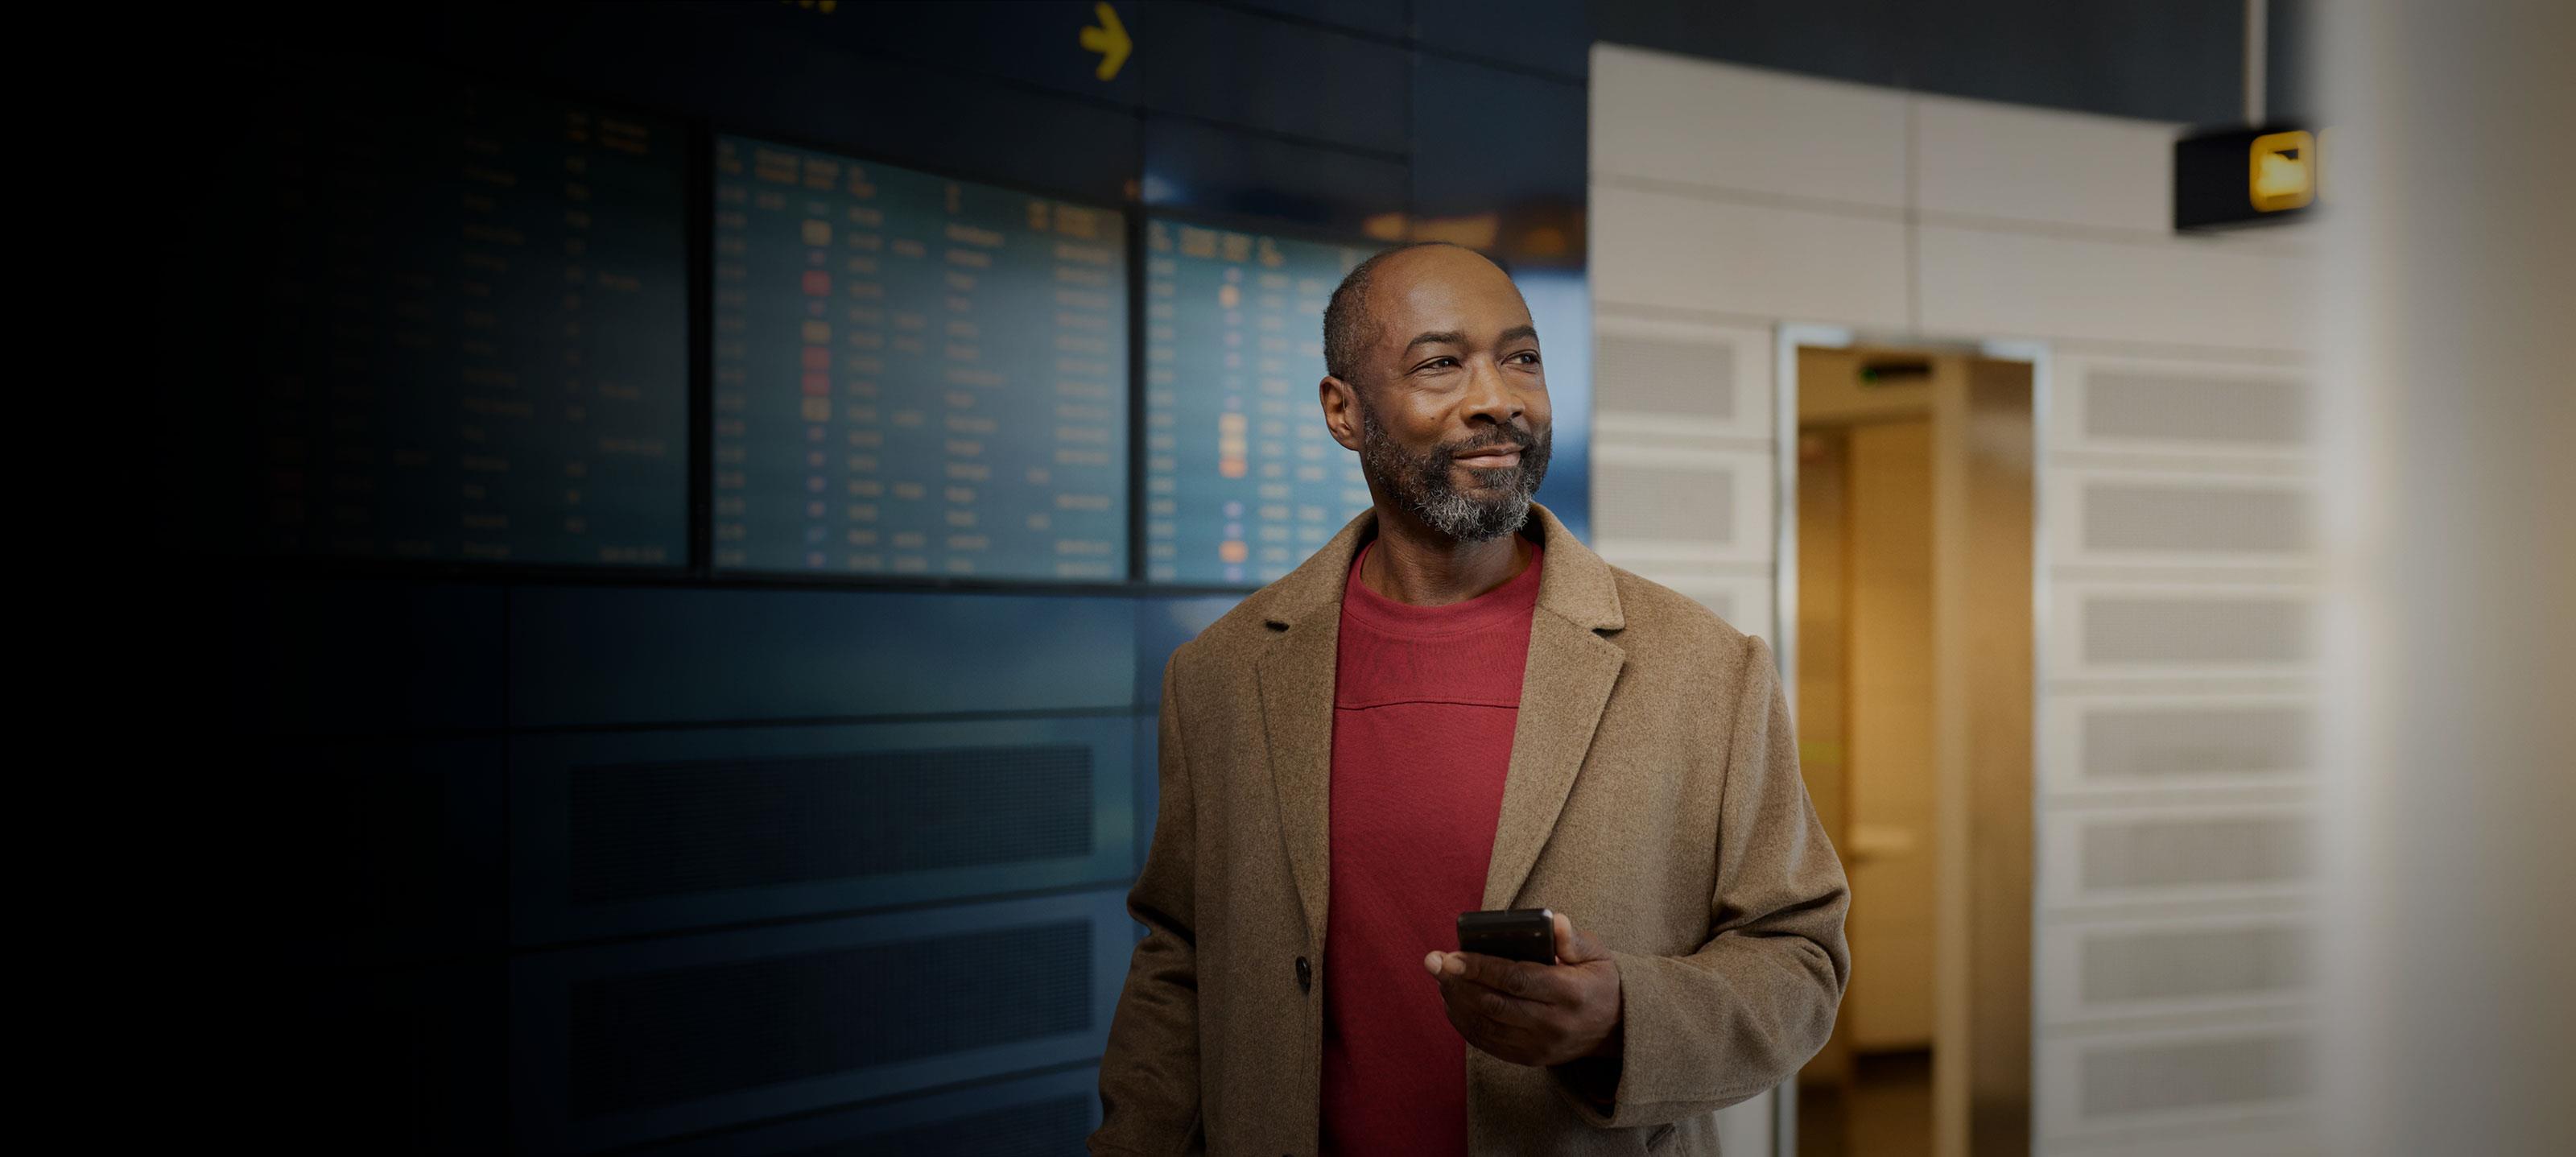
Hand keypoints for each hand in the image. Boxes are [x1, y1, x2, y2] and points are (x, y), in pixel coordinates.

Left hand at [1423, 912, 1622, 1067]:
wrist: (1615, 1029)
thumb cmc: (1599, 981)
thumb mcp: (1597, 955)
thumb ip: (1573, 940)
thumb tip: (1554, 921)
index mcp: (1570, 993)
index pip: (1517, 981)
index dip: (1481, 968)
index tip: (1452, 956)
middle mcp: (1553, 1024)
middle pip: (1494, 1004)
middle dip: (1458, 983)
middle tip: (1434, 962)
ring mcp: (1540, 1046)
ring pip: (1486, 1025)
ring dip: (1456, 1001)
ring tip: (1439, 978)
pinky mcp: (1529, 1058)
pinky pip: (1487, 1042)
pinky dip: (1464, 1022)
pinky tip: (1451, 1001)